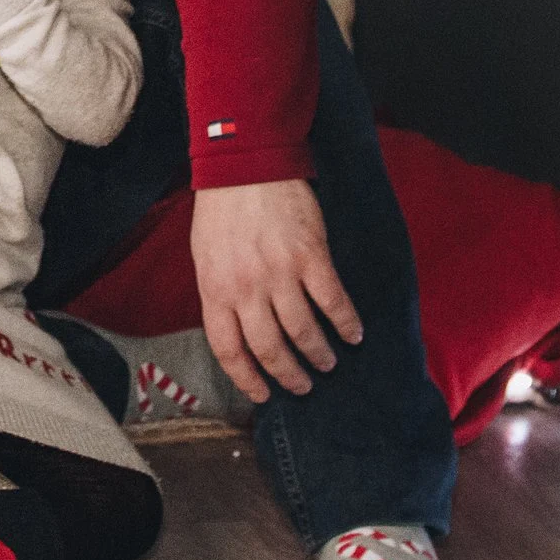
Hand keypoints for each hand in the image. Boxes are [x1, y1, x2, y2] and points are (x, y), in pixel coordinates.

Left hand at [191, 179, 364, 403]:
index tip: (262, 394)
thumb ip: (220, 292)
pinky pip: (332, 302)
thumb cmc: (221, 211)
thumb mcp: (205, 256)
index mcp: (216, 290)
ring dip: (318, 354)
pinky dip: (345, 323)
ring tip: (328, 364)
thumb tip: (235, 327)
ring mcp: (280, 274)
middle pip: (270, 348)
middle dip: (288, 375)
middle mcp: (247, 289)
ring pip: (303, 331)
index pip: (229, 349)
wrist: (245, 166)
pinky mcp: (311, 257)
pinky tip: (354, 334)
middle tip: (303, 385)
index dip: (246, 377)